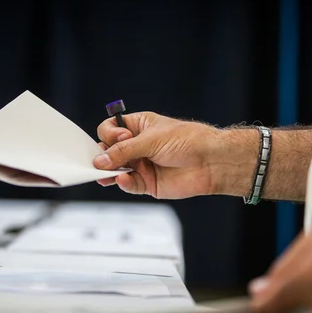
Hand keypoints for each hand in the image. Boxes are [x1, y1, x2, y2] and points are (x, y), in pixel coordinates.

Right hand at [93, 112, 248, 198]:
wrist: (210, 161)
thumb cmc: (187, 141)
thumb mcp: (151, 140)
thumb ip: (124, 151)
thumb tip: (101, 159)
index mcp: (138, 127)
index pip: (111, 129)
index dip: (110, 134)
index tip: (119, 139)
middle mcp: (138, 146)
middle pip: (109, 151)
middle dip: (104, 156)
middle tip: (103, 161)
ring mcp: (142, 165)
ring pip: (116, 170)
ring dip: (109, 173)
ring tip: (104, 175)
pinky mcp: (148, 183)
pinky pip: (129, 185)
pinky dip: (124, 183)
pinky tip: (123, 180)